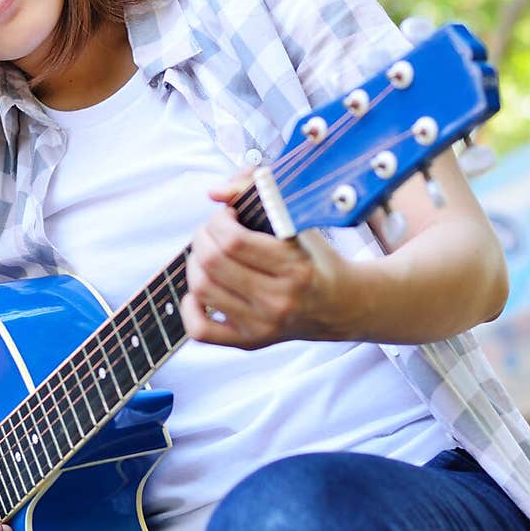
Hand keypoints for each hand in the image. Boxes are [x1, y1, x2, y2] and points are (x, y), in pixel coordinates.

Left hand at [181, 181, 360, 349]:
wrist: (339, 305)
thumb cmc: (314, 258)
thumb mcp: (298, 220)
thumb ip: (258, 189)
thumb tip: (214, 192)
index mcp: (295, 267)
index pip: (234, 240)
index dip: (220, 220)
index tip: (229, 214)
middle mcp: (279, 300)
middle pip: (213, 262)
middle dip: (203, 236)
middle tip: (213, 231)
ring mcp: (262, 325)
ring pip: (202, 290)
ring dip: (195, 263)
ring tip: (209, 254)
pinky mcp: (249, 341)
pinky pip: (200, 330)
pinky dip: (190, 307)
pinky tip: (201, 291)